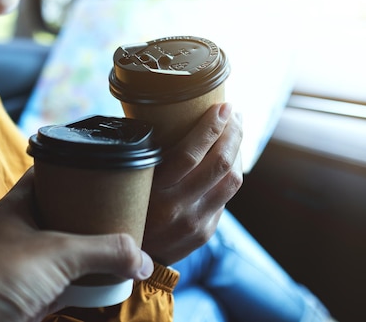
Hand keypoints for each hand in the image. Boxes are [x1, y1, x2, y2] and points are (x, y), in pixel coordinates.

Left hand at [0, 169, 153, 321]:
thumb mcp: (58, 253)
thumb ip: (105, 252)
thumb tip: (143, 260)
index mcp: (23, 204)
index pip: (53, 172)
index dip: (79, 167)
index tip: (108, 167)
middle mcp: (25, 230)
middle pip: (67, 214)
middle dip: (96, 217)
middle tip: (127, 212)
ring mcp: (27, 264)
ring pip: (68, 253)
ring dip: (95, 256)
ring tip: (127, 250)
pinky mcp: (30, 296)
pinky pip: (67, 288)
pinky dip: (88, 289)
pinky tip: (109, 289)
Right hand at [142, 103, 243, 264]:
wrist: (129, 259)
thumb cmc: (126, 207)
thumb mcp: (130, 182)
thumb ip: (148, 157)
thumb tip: (169, 114)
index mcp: (154, 190)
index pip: (190, 154)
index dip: (211, 127)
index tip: (222, 106)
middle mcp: (177, 207)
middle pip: (220, 164)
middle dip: (233, 133)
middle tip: (234, 114)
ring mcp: (195, 222)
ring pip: (231, 179)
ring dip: (238, 151)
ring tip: (236, 130)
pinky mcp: (206, 231)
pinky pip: (226, 196)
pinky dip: (231, 172)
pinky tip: (230, 158)